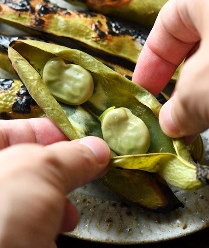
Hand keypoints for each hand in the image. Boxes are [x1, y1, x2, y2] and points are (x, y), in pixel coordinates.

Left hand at [0, 118, 109, 247]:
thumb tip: (97, 149)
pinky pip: (34, 216)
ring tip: (74, 202)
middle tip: (87, 167)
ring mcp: (3, 207)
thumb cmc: (3, 214)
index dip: (48, 130)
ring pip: (32, 190)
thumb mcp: (39, 172)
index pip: (15, 129)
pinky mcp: (11, 232)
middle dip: (60, 165)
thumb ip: (69, 155)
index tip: (80, 140)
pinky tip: (64, 224)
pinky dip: (52, 216)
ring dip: (59, 193)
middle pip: (26, 161)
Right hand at [133, 0, 208, 137]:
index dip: (151, 65)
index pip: (166, 29)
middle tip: (172, 117)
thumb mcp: (203, 85)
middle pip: (194, 48)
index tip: (143, 92)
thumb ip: (182, 107)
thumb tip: (171, 124)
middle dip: (180, 88)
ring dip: (204, 95)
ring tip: (196, 123)